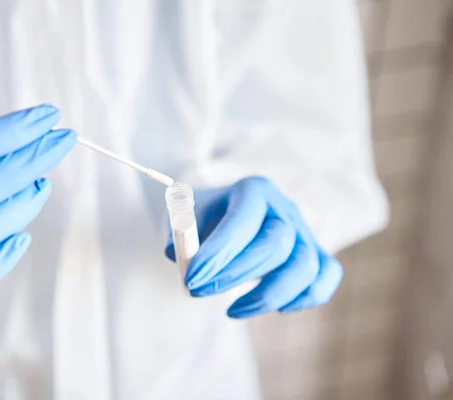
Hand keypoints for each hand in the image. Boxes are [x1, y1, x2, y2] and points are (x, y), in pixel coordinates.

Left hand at [165, 177, 342, 317]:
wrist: (224, 215)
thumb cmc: (203, 218)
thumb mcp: (183, 219)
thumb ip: (180, 236)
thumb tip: (178, 256)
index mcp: (252, 190)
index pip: (243, 220)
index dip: (219, 252)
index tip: (192, 279)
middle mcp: (283, 207)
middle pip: (276, 244)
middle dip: (235, 275)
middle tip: (199, 291)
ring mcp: (304, 231)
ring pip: (305, 266)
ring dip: (268, 296)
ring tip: (232, 310)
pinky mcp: (315, 253)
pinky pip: (326, 276)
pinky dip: (307, 297)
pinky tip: (278, 308)